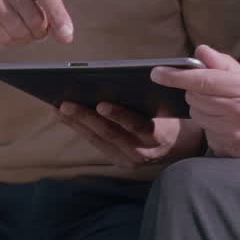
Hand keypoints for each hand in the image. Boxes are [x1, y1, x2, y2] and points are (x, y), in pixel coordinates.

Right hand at [0, 0, 73, 45]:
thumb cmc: (25, 6)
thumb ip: (57, 19)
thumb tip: (65, 36)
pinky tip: (6, 34)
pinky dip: (5, 39)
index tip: (66, 37)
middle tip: (36, 31)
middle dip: (37, 31)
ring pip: (14, 26)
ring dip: (21, 37)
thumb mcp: (44, 6)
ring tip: (22, 32)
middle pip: (32, 15)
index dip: (58, 17)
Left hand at [56, 101, 203, 168]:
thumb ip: (152, 95)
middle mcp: (144, 151)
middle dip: (86, 118)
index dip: (119, 115)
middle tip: (66, 103)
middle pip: (111, 134)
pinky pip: (97, 144)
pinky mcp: (120, 162)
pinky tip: (65, 117)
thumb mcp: (168, 105)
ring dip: (77, 123)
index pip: (137, 125)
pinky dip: (80, 129)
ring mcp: (130, 159)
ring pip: (100, 140)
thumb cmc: (171, 115)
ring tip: (59, 108)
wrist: (180, 144)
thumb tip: (123, 77)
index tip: (100, 103)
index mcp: (159, 134)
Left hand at [152, 46, 239, 175]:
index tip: (156, 72)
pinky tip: (228, 126)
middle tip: (211, 91)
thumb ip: (226, 64)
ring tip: (224, 109)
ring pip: (197, 115)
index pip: (202, 79)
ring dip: (202, 109)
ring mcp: (234, 134)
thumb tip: (200, 52)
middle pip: (195, 97)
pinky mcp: (229, 150)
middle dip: (195, 90)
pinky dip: (210, 126)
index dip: (176, 75)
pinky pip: (205, 133)